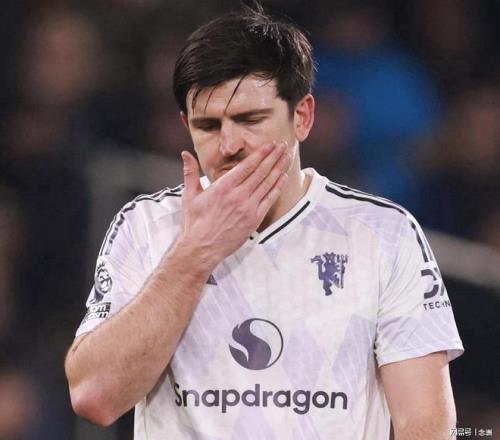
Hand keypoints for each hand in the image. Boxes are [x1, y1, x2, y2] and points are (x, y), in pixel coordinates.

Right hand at [178, 142, 289, 267]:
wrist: (201, 248)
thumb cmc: (194, 223)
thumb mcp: (189, 195)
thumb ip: (190, 172)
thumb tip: (185, 153)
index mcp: (223, 187)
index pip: (247, 165)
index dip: (261, 153)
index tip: (270, 144)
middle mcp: (238, 195)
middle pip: (261, 171)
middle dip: (274, 156)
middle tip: (284, 145)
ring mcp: (248, 208)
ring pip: (268, 184)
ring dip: (279, 169)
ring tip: (287, 157)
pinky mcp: (254, 219)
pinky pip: (269, 200)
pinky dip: (278, 187)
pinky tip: (284, 177)